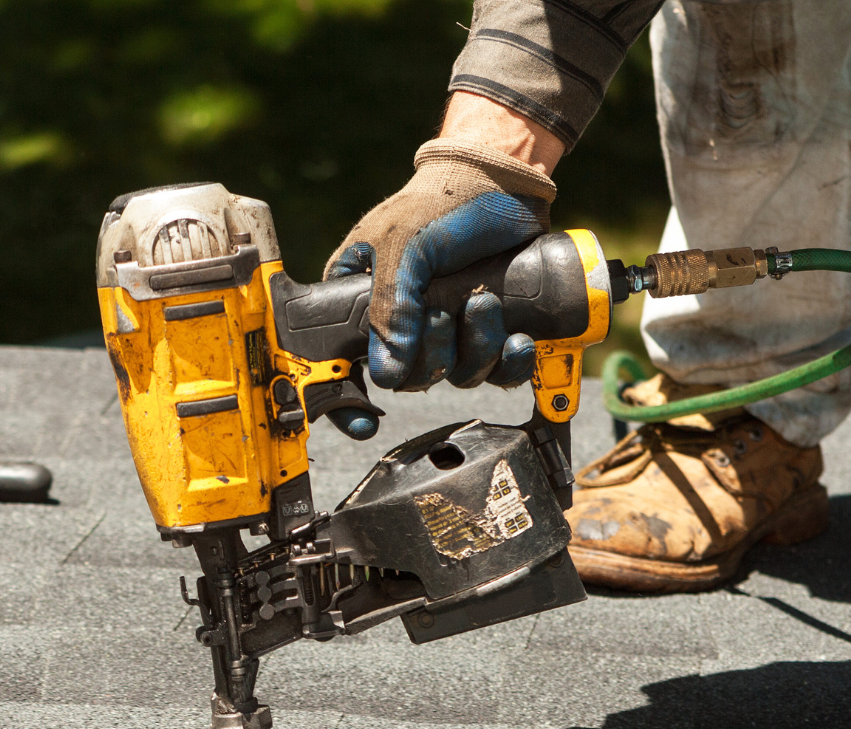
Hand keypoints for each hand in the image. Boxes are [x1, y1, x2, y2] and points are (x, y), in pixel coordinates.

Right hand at [328, 117, 559, 391]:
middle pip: (409, 378)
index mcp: (361, 301)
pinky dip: (509, 363)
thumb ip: (390, 305)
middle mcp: (402, 322)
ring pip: (455, 376)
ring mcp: (448, 327)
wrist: (505, 179)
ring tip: (486, 304)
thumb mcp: (404, 245)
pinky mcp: (489, 328)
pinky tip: (518, 340)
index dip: (346, 399)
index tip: (361, 419)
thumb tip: (387, 372)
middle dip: (434, 356)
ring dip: (476, 350)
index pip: (341, 362)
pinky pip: (496, 372)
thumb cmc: (442, 200)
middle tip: (444, 314)